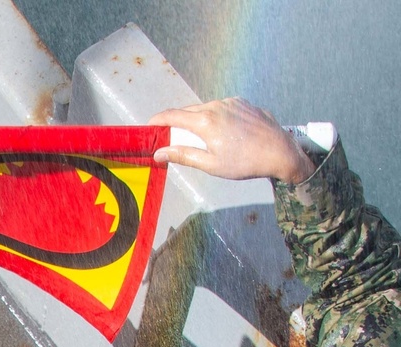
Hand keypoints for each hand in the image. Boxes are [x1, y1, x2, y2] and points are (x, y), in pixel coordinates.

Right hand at [148, 98, 314, 183]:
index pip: (173, 115)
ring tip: (199, 138)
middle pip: (188, 111)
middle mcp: (216, 105)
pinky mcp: (243, 103)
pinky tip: (221, 132)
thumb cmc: (244, 162)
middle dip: (177, 122)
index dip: (158, 120)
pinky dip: (214, 117)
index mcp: (205, 121)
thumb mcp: (211, 164)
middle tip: (171, 136)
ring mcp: (231, 102)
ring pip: (206, 108)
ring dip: (197, 120)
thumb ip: (183, 155)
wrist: (279, 151)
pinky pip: (222, 107)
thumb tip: (160, 153)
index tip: (149, 125)